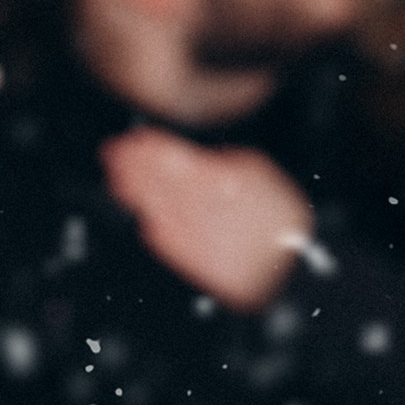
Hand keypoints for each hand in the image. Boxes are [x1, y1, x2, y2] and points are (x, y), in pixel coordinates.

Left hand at [101, 129, 310, 309]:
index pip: (179, 159)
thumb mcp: (259, 172)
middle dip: (137, 166)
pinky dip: (155, 228)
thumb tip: (203, 156)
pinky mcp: (198, 259)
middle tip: (114, 154)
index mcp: (222, 180)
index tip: (135, 139)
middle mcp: (207, 206)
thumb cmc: (280, 217)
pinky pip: (170, 241)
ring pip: (161, 208)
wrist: (291, 265)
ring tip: (119, 180)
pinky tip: (145, 218)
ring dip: (138, 193)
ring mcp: (200, 234)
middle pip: (163, 181)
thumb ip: (226, 162)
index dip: (154, 148)